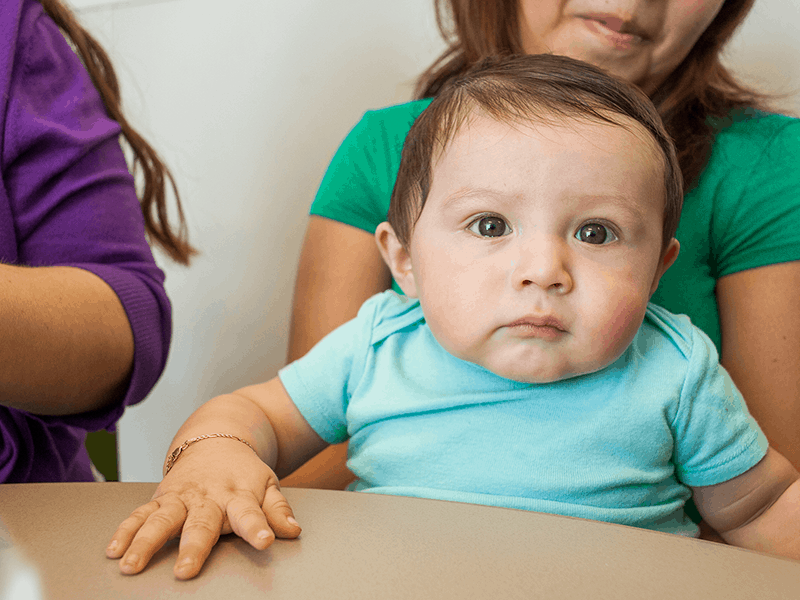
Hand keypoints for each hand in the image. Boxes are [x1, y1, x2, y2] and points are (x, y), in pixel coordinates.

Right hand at [105, 440, 300, 578]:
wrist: (216, 438)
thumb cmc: (243, 471)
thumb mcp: (267, 484)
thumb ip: (277, 510)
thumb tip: (293, 531)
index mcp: (238, 495)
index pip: (250, 514)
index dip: (257, 527)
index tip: (264, 541)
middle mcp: (207, 497)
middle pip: (200, 524)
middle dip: (193, 547)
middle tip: (185, 570)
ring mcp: (181, 497)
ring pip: (161, 519)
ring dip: (145, 542)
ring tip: (133, 565)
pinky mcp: (161, 497)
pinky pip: (140, 513)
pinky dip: (125, 530)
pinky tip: (114, 549)